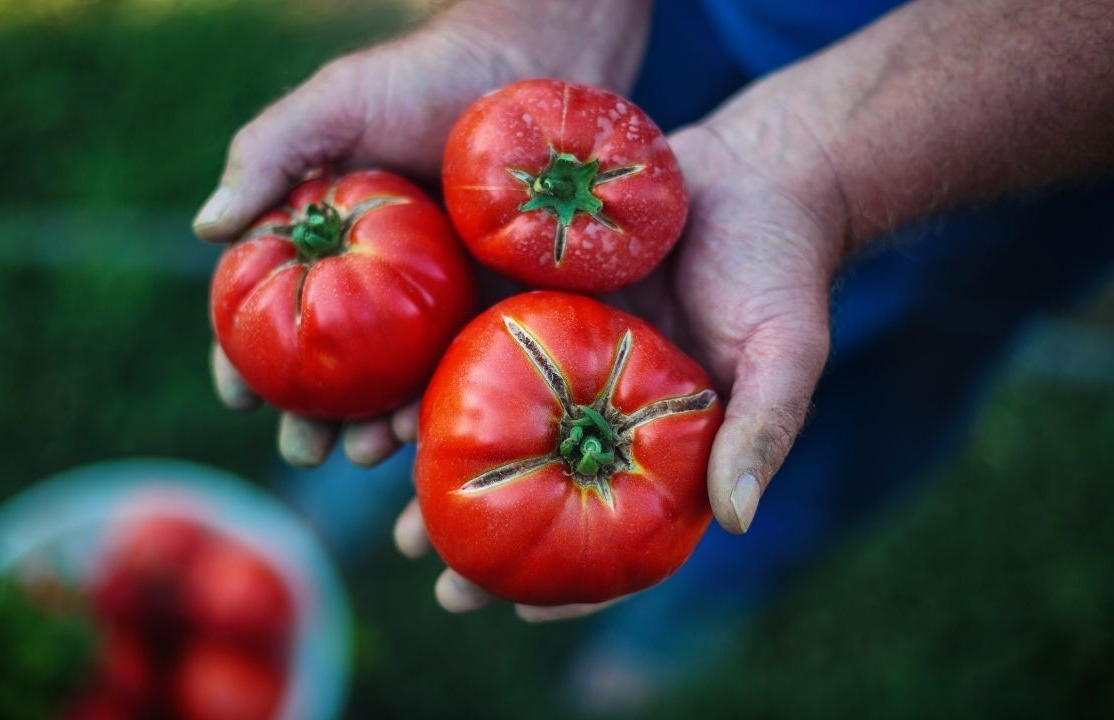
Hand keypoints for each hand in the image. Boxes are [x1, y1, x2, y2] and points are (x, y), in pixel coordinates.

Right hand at [197, 30, 521, 466]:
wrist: (536, 66)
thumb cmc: (426, 77)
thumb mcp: (336, 106)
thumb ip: (268, 155)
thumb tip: (207, 229)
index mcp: (331, 244)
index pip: (275, 311)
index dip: (248, 358)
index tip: (239, 396)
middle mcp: (381, 286)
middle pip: (335, 367)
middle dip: (312, 420)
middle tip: (304, 451)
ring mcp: (443, 305)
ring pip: (399, 385)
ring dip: (376, 429)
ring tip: (365, 454)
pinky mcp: (504, 309)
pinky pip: (469, 368)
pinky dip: (446, 405)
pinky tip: (431, 431)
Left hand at [393, 86, 847, 619]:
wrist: (754, 172)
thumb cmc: (781, 272)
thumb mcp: (787, 353)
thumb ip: (761, 431)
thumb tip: (734, 520)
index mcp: (657, 442)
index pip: (614, 530)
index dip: (574, 579)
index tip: (522, 610)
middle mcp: (599, 407)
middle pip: (532, 484)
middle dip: (478, 531)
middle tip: (427, 565)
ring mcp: (560, 352)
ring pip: (490, 421)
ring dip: (436, 459)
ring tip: (384, 493)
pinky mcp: (529, 292)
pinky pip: (474, 338)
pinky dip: (434, 374)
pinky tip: (394, 404)